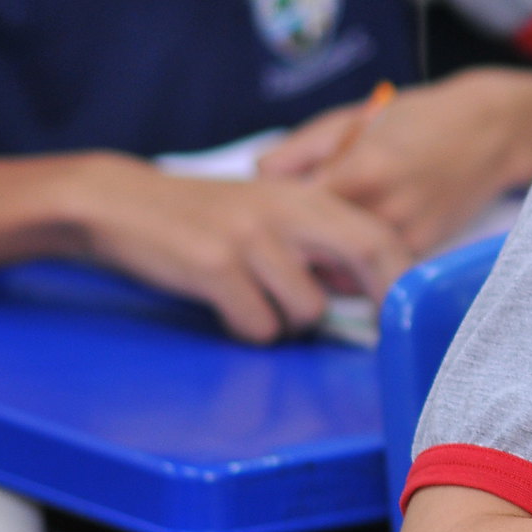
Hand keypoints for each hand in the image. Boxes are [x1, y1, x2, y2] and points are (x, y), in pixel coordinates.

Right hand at [68, 155, 411, 342]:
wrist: (121, 203)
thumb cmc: (205, 218)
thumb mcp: (268, 211)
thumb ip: (317, 239)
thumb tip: (369, 291)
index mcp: (306, 196)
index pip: (378, 235)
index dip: (403, 278)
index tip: (410, 312)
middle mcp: (288, 211)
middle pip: (366, 255)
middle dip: (382, 301)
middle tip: (379, 335)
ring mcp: (252, 238)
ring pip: (308, 309)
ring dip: (290, 325)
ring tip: (258, 308)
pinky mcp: (215, 266)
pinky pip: (259, 326)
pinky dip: (249, 332)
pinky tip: (226, 313)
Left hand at [258, 69, 531, 250]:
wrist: (491, 130)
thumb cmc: (417, 117)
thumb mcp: (352, 119)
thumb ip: (301, 148)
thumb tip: (257, 176)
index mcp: (361, 171)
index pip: (294, 215)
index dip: (270, 222)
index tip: (257, 219)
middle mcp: (385, 210)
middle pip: (316, 254)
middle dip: (292, 253)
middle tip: (275, 244)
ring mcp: (408, 234)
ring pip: (344, 275)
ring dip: (323, 267)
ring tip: (311, 248)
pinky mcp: (426, 249)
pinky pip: (376, 274)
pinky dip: (356, 269)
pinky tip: (348, 250)